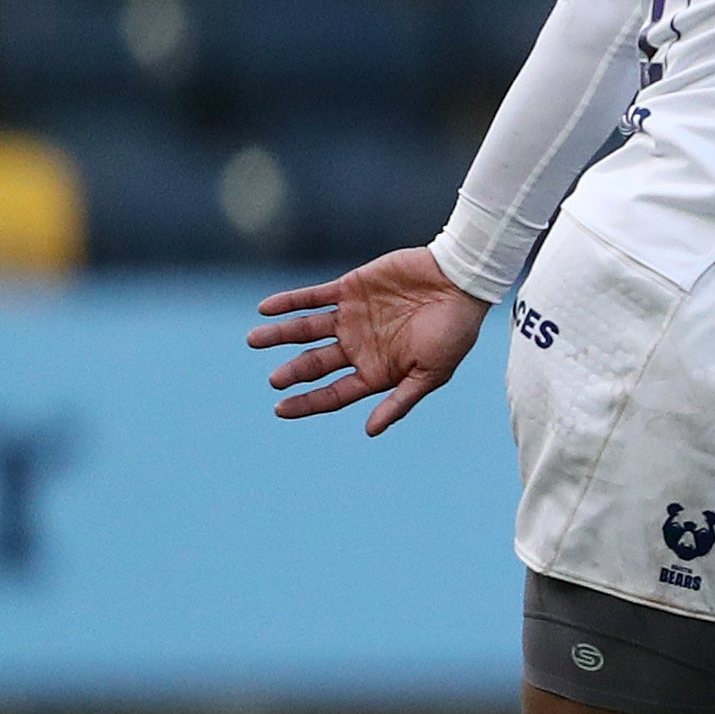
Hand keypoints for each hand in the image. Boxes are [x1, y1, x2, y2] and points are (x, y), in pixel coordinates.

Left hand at [248, 248, 490, 435]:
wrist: (461, 282)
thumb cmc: (454, 331)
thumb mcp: (432, 373)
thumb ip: (400, 401)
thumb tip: (370, 431)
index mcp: (376, 370)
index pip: (334, 393)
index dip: (307, 403)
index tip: (280, 409)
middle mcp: (359, 346)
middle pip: (315, 364)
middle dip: (292, 372)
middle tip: (275, 380)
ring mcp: (351, 317)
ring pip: (305, 330)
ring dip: (279, 334)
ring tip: (254, 339)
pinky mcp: (350, 289)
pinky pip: (312, 297)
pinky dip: (288, 302)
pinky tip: (266, 308)